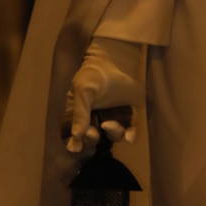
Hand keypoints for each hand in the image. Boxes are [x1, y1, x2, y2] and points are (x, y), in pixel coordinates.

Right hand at [64, 37, 142, 152]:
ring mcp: (113, 118)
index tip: (76, 146)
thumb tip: (76, 136)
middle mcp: (96, 120)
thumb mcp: (82, 91)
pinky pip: (131, 131)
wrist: (116, 59)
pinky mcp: (129, 115)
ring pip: (114, 137)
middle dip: (92, 140)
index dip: (75, 144)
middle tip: (92, 133)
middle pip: (94, 140)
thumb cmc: (94, 74)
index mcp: (80, 116)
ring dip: (112, 135)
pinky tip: (129, 136)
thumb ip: (79, 113)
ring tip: (110, 124)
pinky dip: (130, 136)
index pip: (74, 137)